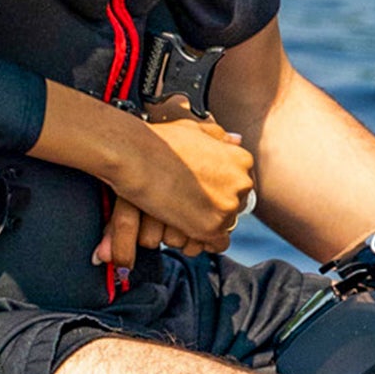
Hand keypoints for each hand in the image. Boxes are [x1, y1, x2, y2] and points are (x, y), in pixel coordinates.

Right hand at [91, 114, 255, 271]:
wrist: (133, 153)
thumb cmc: (159, 139)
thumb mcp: (195, 128)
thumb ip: (218, 137)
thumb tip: (236, 140)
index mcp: (241, 160)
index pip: (239, 185)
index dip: (217, 189)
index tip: (199, 189)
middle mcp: (241, 183)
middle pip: (235, 206)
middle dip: (213, 206)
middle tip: (187, 201)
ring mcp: (227, 206)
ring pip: (224, 225)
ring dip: (205, 222)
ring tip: (180, 213)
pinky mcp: (211, 228)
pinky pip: (215, 245)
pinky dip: (201, 241)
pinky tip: (184, 229)